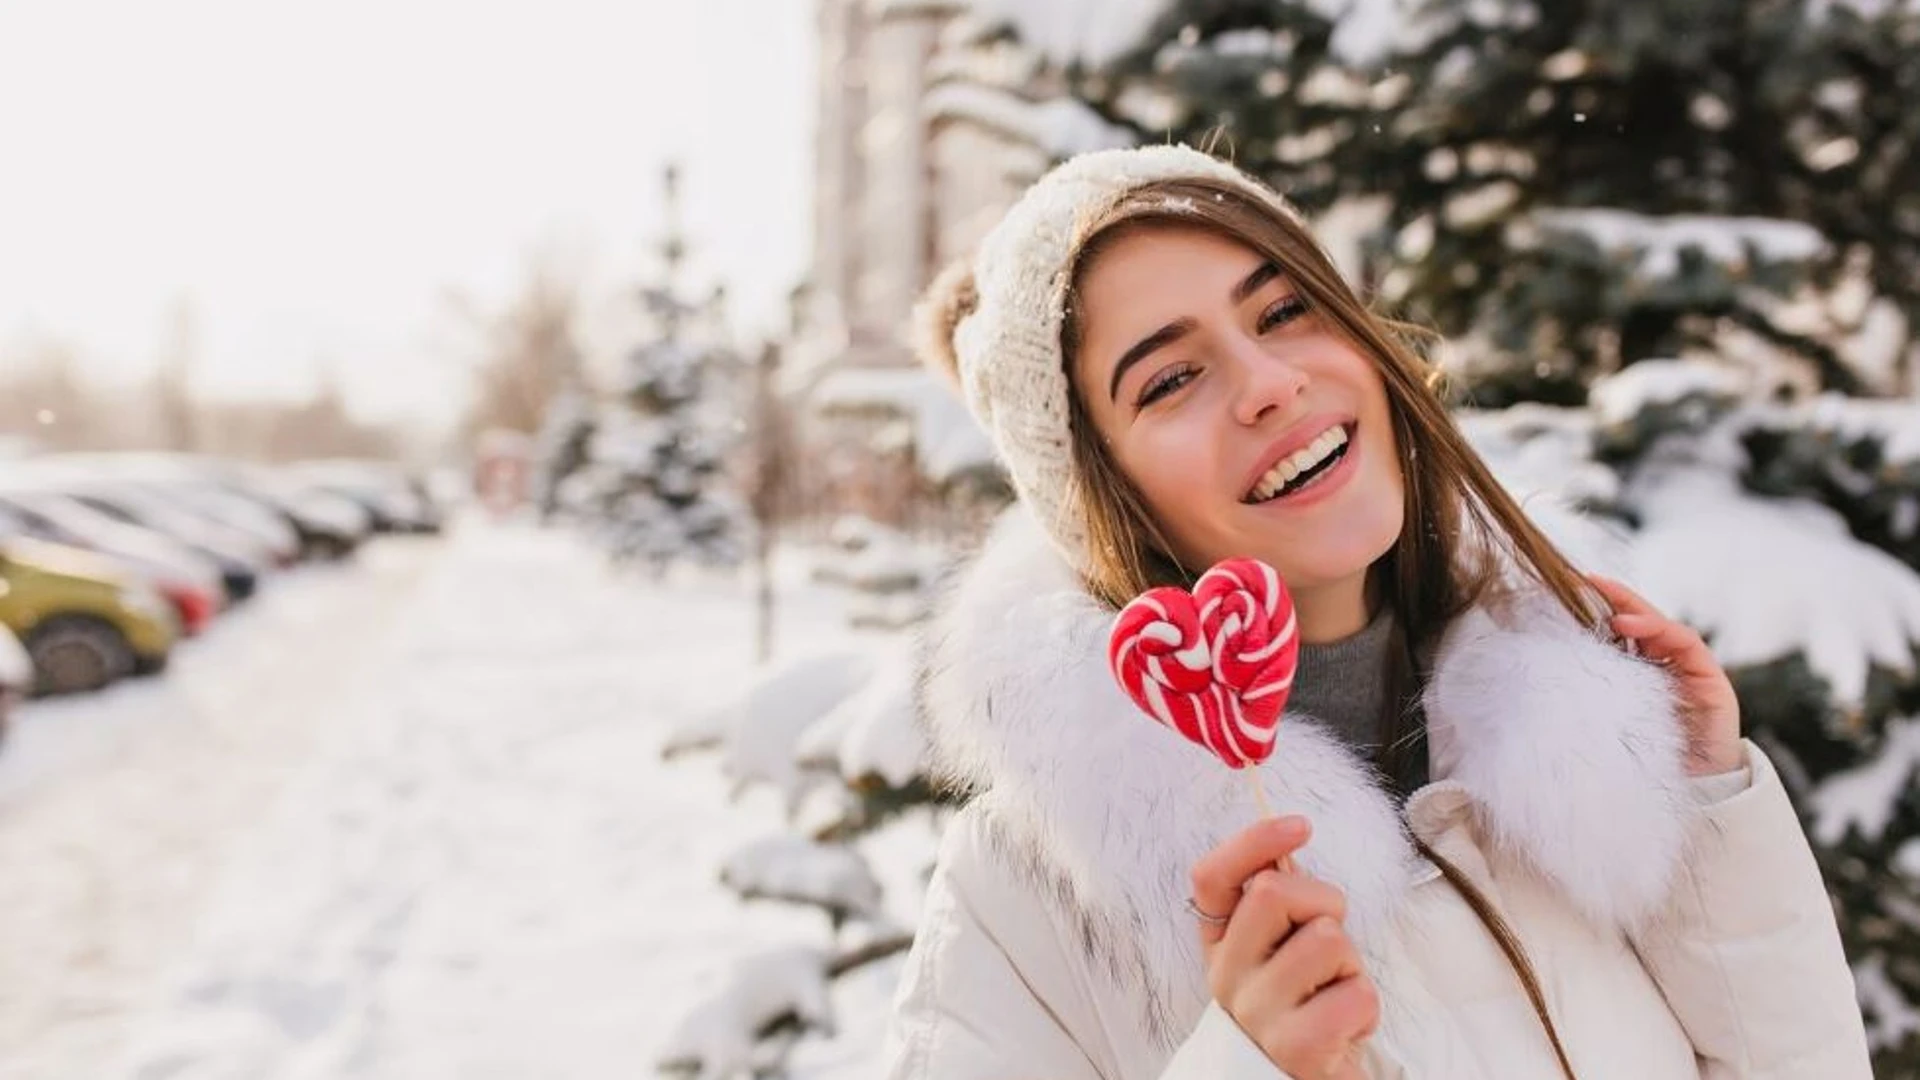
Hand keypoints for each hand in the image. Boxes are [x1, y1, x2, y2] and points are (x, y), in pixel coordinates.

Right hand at [1190, 817, 1377, 1079]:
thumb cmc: (1299, 1004)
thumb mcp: (1275, 949)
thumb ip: (1275, 901)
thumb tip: (1287, 838)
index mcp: (1219, 944)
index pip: (1212, 877)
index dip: (1254, 841)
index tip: (1300, 825)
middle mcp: (1228, 976)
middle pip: (1273, 892)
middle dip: (1322, 898)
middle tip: (1328, 932)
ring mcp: (1259, 1012)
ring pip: (1327, 939)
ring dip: (1351, 959)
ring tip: (1335, 987)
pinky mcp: (1298, 1046)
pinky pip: (1357, 992)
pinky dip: (1367, 1003)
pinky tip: (1346, 1023)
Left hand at [1588, 574, 1743, 775]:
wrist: (1693, 793)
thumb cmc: (1643, 760)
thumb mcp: (1609, 720)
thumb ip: (1591, 694)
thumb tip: (1546, 673)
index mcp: (1638, 675)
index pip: (1620, 634)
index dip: (1599, 610)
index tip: (1571, 589)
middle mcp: (1665, 667)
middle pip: (1642, 622)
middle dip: (1617, 598)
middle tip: (1589, 581)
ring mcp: (1690, 671)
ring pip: (1664, 627)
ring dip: (1637, 612)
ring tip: (1612, 609)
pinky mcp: (1711, 680)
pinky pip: (1687, 644)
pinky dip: (1662, 630)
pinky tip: (1635, 627)